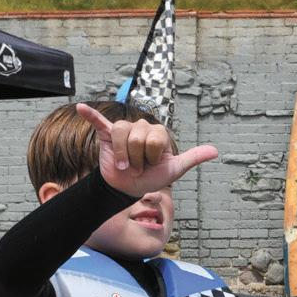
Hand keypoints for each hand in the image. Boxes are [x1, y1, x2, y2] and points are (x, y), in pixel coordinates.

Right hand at [73, 102, 218, 198]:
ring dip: (121, 155)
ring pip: (121, 132)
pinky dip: (91, 116)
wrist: (128, 188)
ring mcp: (124, 131)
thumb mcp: (174, 169)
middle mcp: (141, 128)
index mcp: (158, 134)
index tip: (151, 166)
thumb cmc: (152, 179)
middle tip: (136, 168)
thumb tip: (215, 151)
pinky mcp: (107, 135)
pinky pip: (100, 122)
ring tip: (123, 166)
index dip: (151, 157)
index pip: (154, 138)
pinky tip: (81, 107)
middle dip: (136, 158)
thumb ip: (192, 158)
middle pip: (137, 136)